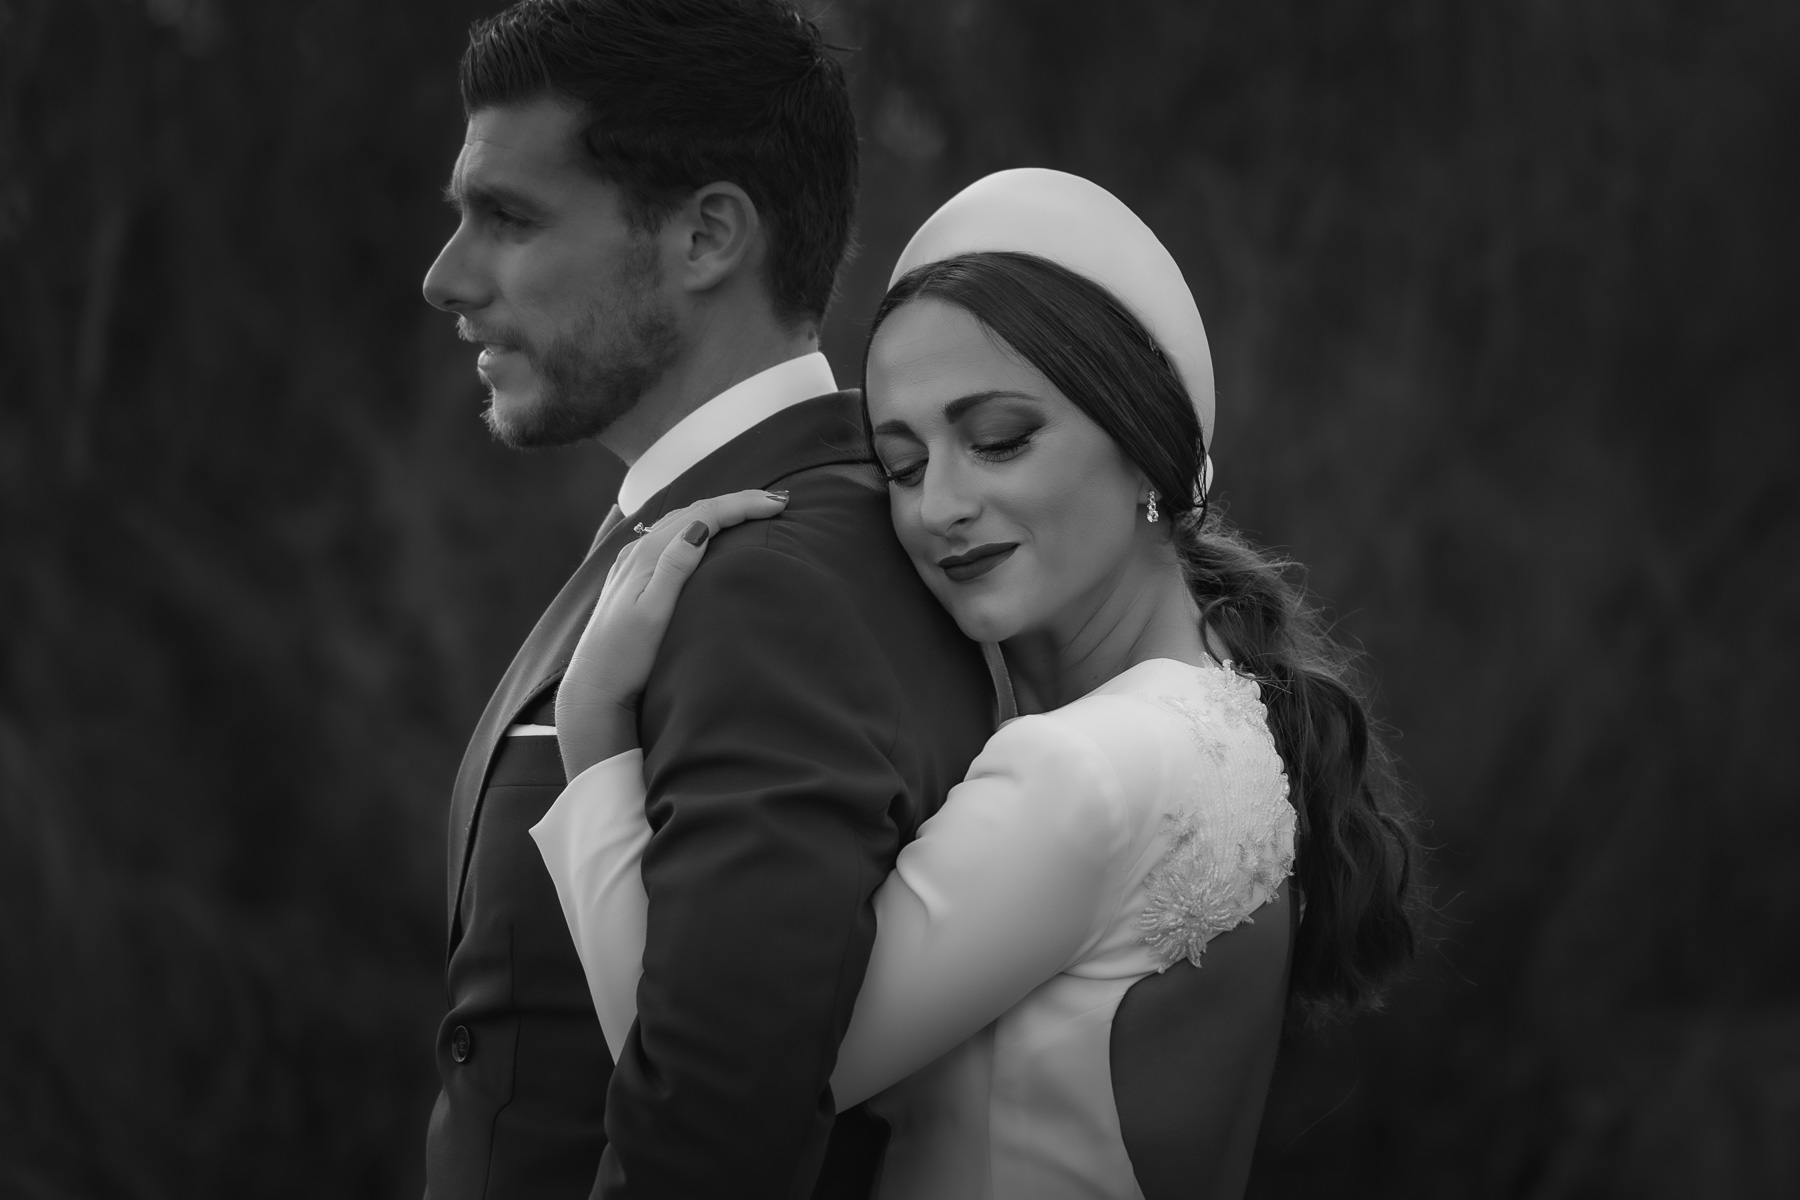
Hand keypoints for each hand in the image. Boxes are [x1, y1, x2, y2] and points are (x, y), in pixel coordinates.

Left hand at [555, 488, 790, 778]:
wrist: (593, 686)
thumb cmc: (625, 658)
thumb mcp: (653, 615)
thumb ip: (674, 568)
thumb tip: (699, 528)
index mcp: (649, 556)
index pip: (703, 515)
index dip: (742, 505)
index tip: (778, 504)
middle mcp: (638, 551)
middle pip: (694, 511)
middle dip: (736, 502)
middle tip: (775, 502)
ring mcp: (633, 562)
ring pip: (681, 521)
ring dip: (717, 511)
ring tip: (749, 510)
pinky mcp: (631, 576)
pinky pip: (669, 535)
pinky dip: (696, 525)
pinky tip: (703, 532)